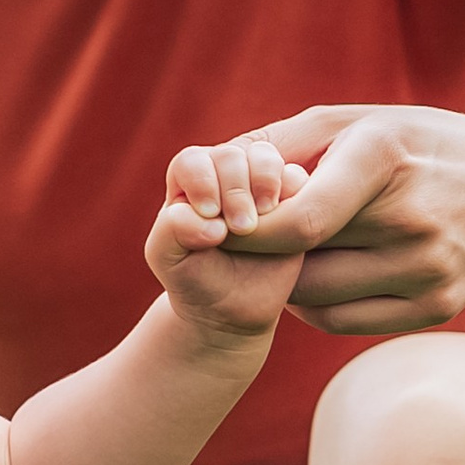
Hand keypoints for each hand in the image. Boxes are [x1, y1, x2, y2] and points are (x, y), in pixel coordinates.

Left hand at [147, 135, 314, 346]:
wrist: (231, 309)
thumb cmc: (193, 278)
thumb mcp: (166, 257)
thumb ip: (172, 229)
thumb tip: (213, 221)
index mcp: (189, 182)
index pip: (193, 161)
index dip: (202, 182)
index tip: (209, 216)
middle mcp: (223, 176)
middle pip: (231, 156)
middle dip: (235, 190)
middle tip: (240, 228)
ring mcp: (258, 185)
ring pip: (266, 158)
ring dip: (264, 184)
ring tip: (261, 222)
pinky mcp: (291, 199)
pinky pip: (298, 178)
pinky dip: (292, 194)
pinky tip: (285, 225)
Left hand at [220, 106, 464, 336]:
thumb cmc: (423, 146)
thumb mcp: (364, 119)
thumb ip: (285, 140)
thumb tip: (212, 162)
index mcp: (386, 158)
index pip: (299, 220)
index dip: (247, 232)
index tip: (218, 226)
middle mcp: (412, 219)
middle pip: (301, 260)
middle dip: (259, 254)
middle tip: (237, 241)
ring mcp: (429, 269)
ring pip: (315, 298)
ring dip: (283, 281)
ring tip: (279, 255)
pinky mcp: (437, 306)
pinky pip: (343, 322)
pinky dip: (313, 306)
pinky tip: (313, 278)